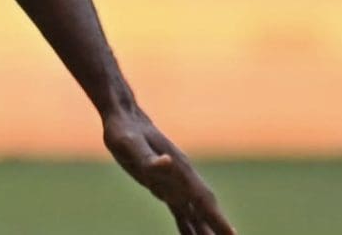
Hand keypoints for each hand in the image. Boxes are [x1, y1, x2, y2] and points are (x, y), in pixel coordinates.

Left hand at [103, 110, 234, 234]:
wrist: (123, 118)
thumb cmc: (124, 131)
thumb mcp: (130, 144)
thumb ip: (148, 157)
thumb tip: (168, 162)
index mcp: (179, 170)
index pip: (203, 199)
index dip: (217, 218)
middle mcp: (182, 178)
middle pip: (205, 209)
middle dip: (217, 227)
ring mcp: (174, 183)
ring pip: (195, 213)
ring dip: (205, 230)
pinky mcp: (162, 186)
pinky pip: (180, 211)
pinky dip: (188, 226)